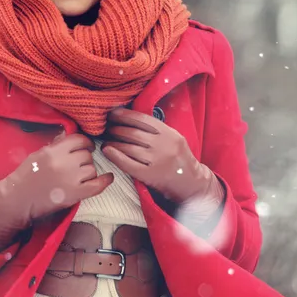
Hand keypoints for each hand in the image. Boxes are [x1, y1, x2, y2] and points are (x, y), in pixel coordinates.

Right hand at [0, 132, 113, 228]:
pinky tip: (109, 177)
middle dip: (85, 159)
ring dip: (88, 171)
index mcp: (54, 150)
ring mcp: (71, 179)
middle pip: (86, 155)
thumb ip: (57, 146)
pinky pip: (97, 185)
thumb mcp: (39, 153)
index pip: (79, 140)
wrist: (18, 199)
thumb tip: (74, 138)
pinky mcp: (75, 194)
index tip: (86, 147)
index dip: (85, 143)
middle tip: (78, 165)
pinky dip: (105, 181)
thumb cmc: (26, 175)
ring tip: (78, 177)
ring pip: (91, 169)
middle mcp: (64, 163)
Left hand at [101, 108, 220, 206]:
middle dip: (116, 128)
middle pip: (133, 133)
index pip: (142, 120)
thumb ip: (156, 129)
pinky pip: (128, 163)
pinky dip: (115, 156)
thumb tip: (130, 117)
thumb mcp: (173, 137)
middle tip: (107, 128)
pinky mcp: (149, 175)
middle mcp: (163, 145)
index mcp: (169, 133)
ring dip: (113, 142)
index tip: (113, 114)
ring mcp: (156, 160)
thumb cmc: (179, 157)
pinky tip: (106, 150)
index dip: (125, 115)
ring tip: (105, 140)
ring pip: (128, 147)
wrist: (191, 182)